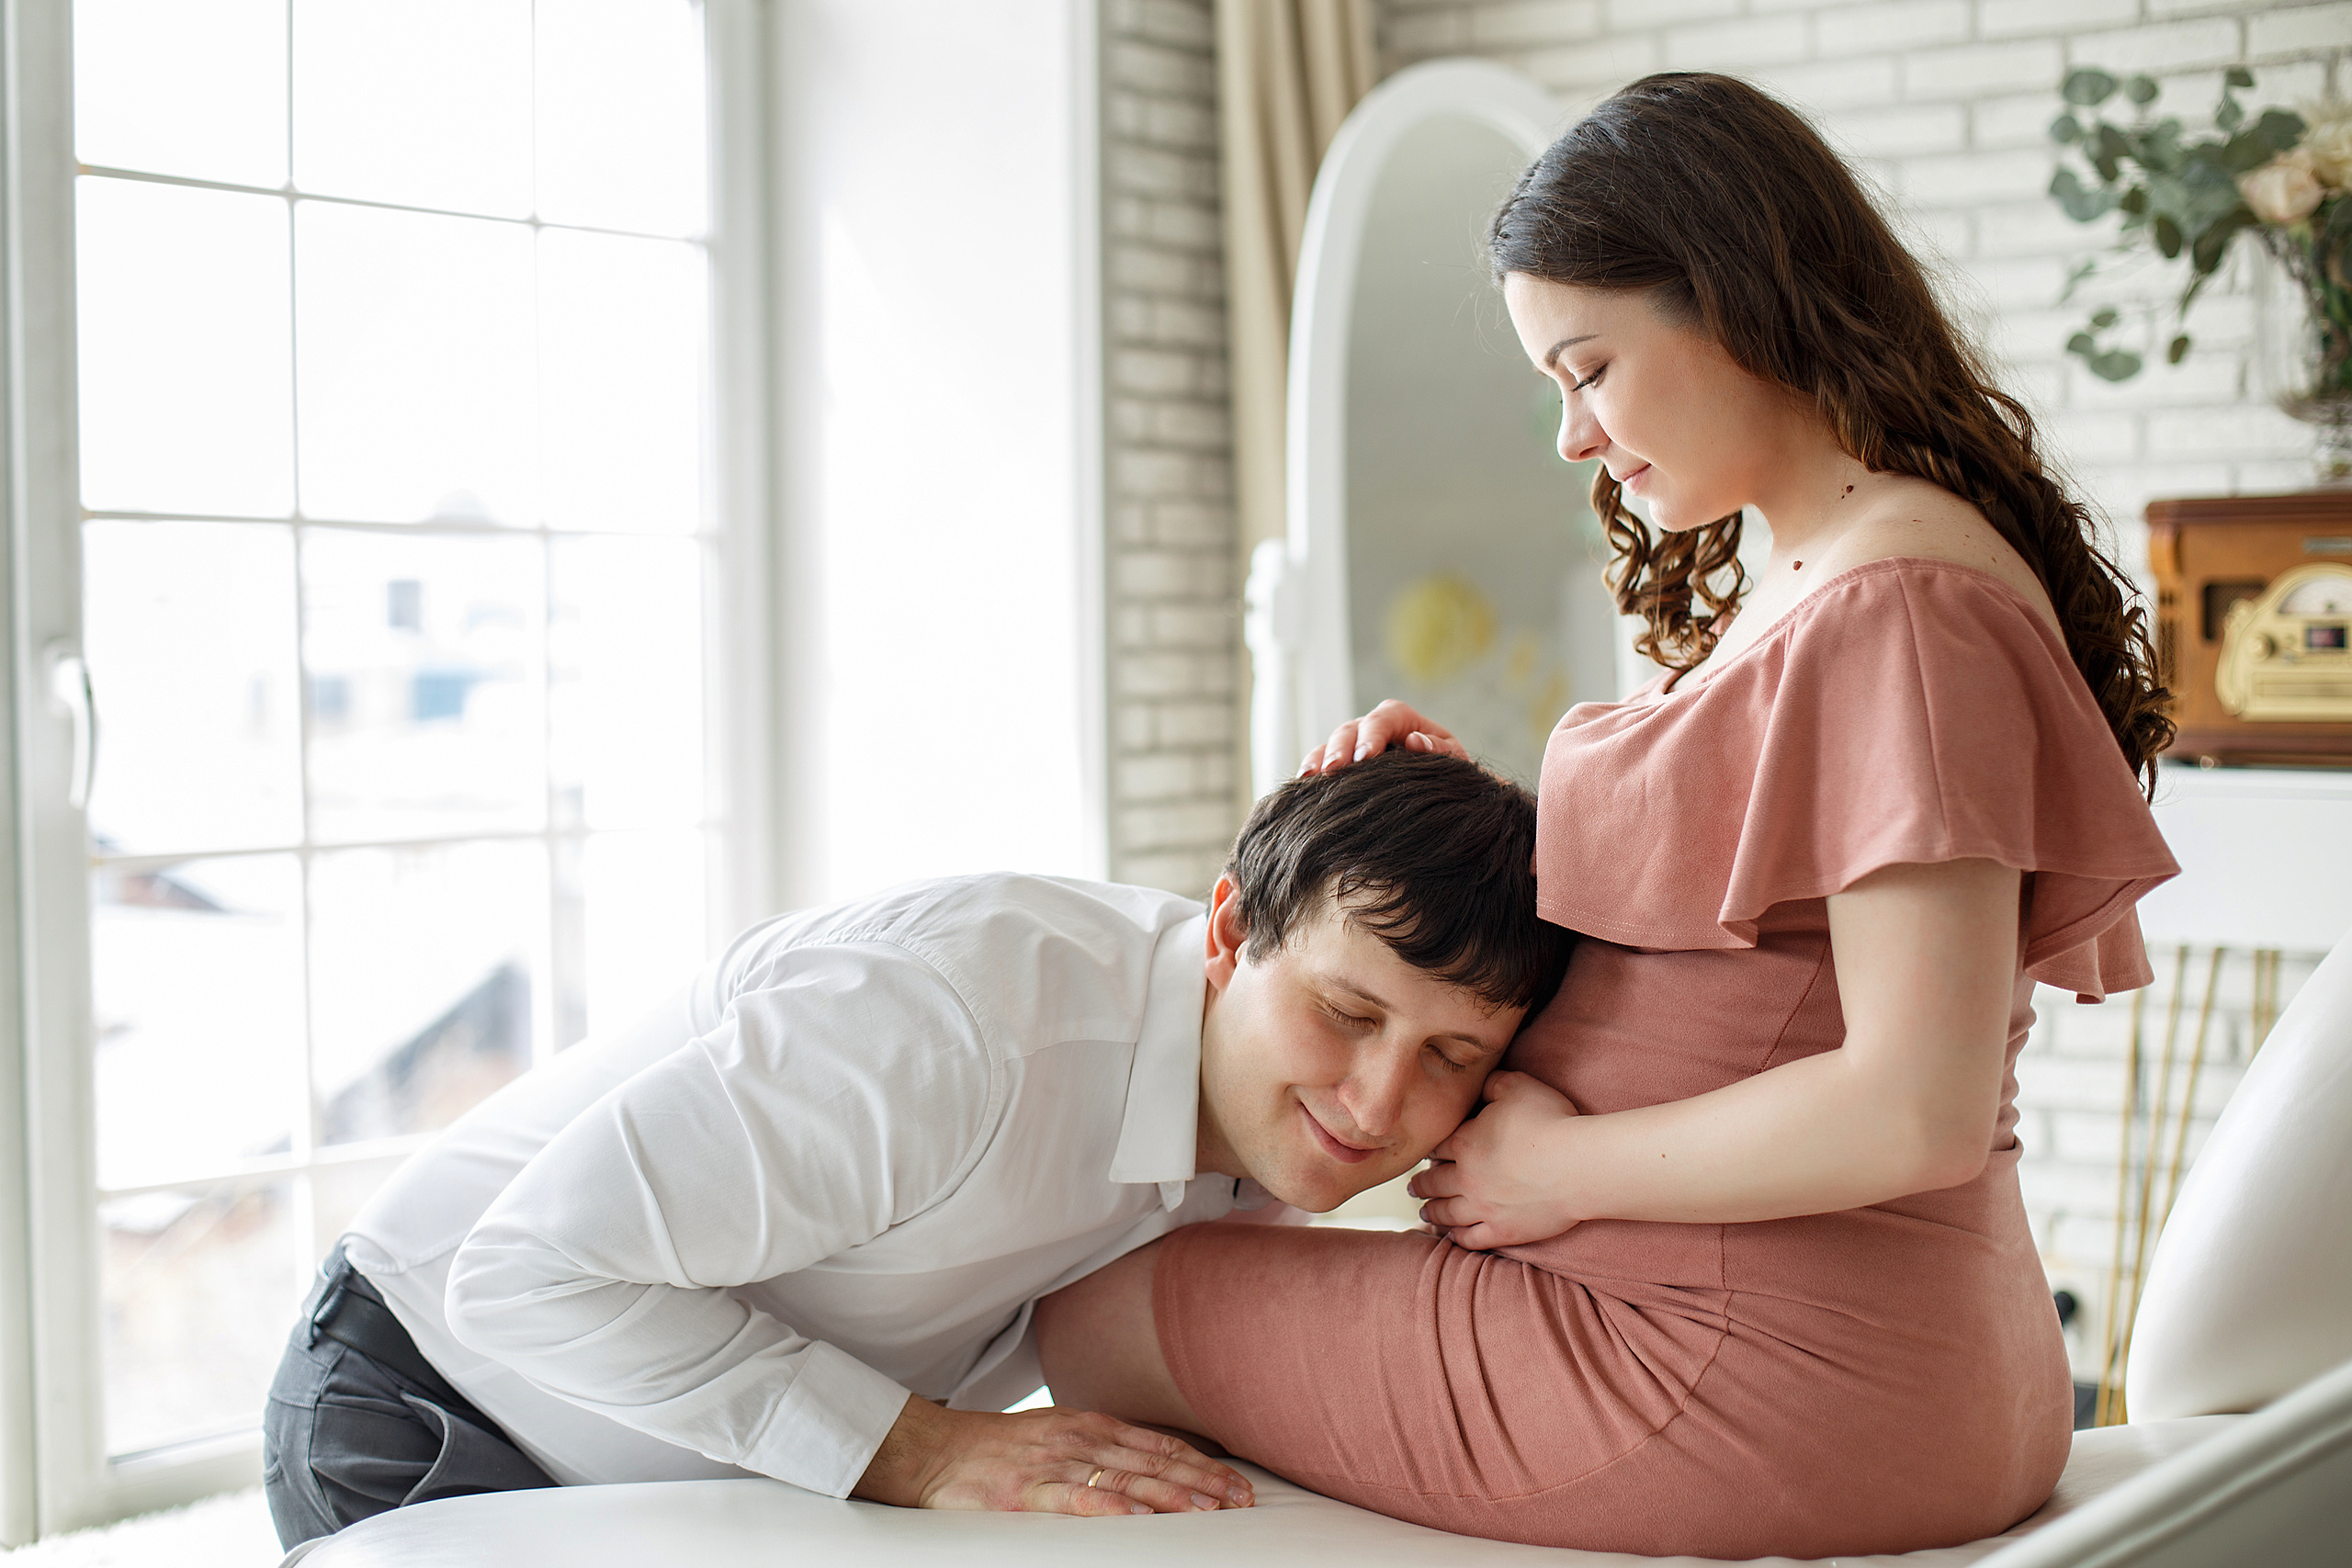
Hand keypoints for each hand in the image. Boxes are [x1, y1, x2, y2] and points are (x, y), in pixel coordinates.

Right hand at [854, 1396, 1254, 1515]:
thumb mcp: (1053, 1435)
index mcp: (1086, 1426)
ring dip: (1170, 1496)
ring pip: (1124, 1480)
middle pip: (1152, 1462)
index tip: (1234, 1481)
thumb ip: (1097, 1449)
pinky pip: (1074, 1501)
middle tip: (1240, 1499)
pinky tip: (1138, 1518)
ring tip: (1207, 1510)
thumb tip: (1146, 1466)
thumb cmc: (993, 1448)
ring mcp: (1053, 1465)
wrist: (934, 1449)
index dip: (1199, 1464)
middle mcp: (1077, 1440)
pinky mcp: (1026, 1493)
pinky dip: (1109, 1508)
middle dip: (1201, 1481)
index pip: (1157, 1446)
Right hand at [1299, 699, 1464, 773]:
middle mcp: (1372, 728)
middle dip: (1341, 749)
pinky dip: (1311, 771)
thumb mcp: (1454, 761)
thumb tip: (1415, 740)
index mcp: (1401, 718)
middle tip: (1335, 769)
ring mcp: (1353, 745)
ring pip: (1330, 745)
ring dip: (1320, 759)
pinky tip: (1304, 785)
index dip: (1372, 735)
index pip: (1382, 719)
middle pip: (1350, 730)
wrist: (1442, 794)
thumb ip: (1440, 749)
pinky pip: (1320, 763)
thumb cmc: (1448, 772)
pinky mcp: (1341, 765)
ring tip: (1312, 777)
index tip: (1366, 757)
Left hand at [1410, 1071, 1584, 1250]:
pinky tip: (1453, 1236)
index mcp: (1466, 1144)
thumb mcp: (1517, 1087)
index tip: (1426, 1156)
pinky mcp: (1504, 1231)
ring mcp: (1484, 1208)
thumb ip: (1493, 1083)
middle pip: (1435, 1183)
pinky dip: (1458, 1238)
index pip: (1436, 1149)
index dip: (1429, 1152)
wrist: (1577, 1165)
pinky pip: (1472, 1238)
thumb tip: (1482, 1081)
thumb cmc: (1550, 1122)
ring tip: (1425, 1213)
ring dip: (1433, 1213)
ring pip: (1447, 1213)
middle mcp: (1467, 1178)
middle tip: (1412, 1188)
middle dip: (1421, 1185)